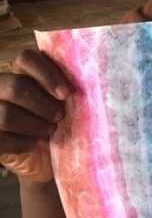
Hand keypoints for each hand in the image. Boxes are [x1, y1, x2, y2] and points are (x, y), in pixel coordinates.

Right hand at [0, 50, 70, 183]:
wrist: (49, 159)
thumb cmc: (63, 124)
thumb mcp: (68, 103)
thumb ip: (66, 88)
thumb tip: (77, 84)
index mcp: (22, 73)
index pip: (26, 58)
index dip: (46, 74)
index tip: (66, 93)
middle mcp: (1, 87)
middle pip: (16, 86)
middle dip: (43, 104)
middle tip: (60, 117)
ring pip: (6, 114)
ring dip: (34, 125)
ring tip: (50, 131)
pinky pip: (1, 138)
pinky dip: (22, 143)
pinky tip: (36, 144)